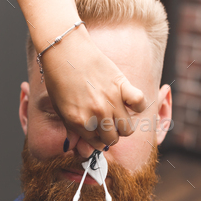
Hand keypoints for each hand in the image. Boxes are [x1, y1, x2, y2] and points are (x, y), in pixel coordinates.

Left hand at [41, 26, 146, 149]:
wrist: (66, 52)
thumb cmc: (60, 80)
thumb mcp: (60, 109)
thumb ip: (71, 129)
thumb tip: (76, 147)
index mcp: (79, 123)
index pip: (96, 144)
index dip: (97, 140)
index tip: (97, 133)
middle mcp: (96, 115)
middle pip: (113, 139)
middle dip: (110, 135)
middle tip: (106, 124)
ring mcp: (111, 101)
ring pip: (128, 129)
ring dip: (123, 124)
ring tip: (117, 115)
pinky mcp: (122, 85)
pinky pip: (140, 104)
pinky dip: (137, 105)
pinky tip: (128, 100)